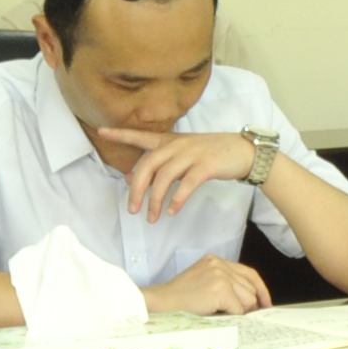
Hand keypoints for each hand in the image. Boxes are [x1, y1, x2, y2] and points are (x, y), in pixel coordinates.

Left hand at [91, 127, 265, 220]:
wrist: (245, 152)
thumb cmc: (213, 154)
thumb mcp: (184, 155)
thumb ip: (160, 165)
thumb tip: (131, 179)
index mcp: (171, 141)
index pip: (141, 136)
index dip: (121, 134)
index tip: (101, 131)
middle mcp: (178, 145)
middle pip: (148, 165)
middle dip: (137, 189)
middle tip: (132, 210)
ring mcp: (192, 154)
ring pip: (164, 177)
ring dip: (155, 200)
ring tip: (152, 217)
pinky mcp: (206, 166)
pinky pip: (186, 184)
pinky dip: (177, 199)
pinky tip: (172, 211)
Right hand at [142, 255, 272, 318]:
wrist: (160, 304)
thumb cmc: (178, 300)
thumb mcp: (203, 284)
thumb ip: (225, 285)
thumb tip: (252, 302)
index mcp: (215, 260)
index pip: (249, 273)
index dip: (260, 290)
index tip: (265, 304)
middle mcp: (219, 264)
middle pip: (250, 288)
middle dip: (248, 305)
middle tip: (236, 316)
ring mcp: (220, 275)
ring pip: (247, 300)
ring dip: (237, 312)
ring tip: (218, 314)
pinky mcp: (220, 288)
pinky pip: (237, 309)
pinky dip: (229, 317)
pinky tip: (214, 315)